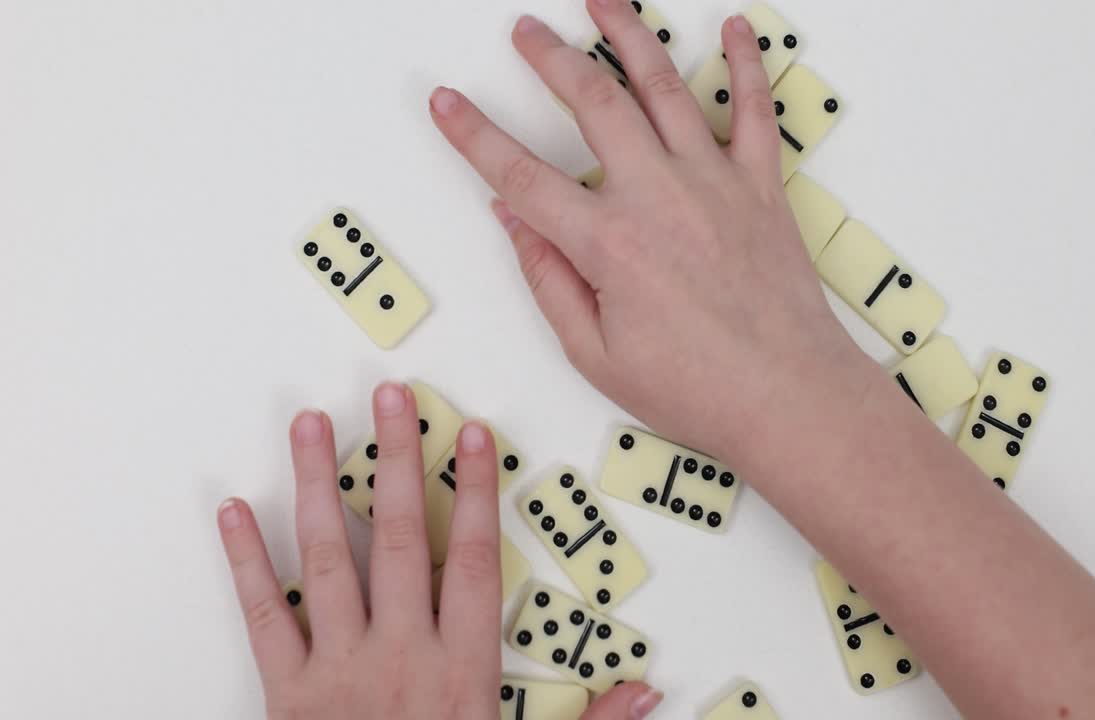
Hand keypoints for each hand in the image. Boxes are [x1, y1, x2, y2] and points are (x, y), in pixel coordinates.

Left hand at [218, 383, 660, 718]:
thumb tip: (648, 693)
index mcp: (461, 672)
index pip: (470, 562)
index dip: (474, 492)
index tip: (471, 437)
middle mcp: (398, 657)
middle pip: (399, 540)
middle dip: (395, 461)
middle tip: (389, 398)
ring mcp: (336, 671)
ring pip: (326, 560)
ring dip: (316, 486)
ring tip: (309, 424)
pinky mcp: (285, 693)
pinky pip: (261, 616)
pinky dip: (244, 562)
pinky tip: (232, 510)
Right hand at [429, 3, 870, 460]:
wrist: (790, 397)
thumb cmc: (697, 389)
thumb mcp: (596, 354)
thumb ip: (549, 280)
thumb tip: (515, 222)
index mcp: (610, 244)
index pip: (522, 176)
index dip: (476, 136)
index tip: (447, 102)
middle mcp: (659, 196)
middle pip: (595, 104)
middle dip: (552, 58)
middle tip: (526, 31)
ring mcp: (714, 183)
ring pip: (664, 87)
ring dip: (628, 34)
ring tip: (600, 0)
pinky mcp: (761, 186)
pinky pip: (753, 110)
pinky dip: (744, 64)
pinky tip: (733, 27)